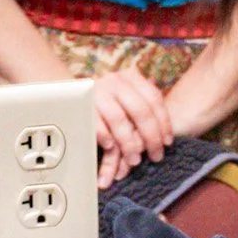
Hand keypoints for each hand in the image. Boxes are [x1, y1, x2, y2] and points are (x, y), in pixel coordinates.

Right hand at [93, 69, 173, 188]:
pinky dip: (106, 138)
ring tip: (135, 160)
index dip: (164, 122)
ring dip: (129, 143)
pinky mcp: (81, 106)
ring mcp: (97, 92)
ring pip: (120, 120)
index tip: (167, 142)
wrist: (69, 94)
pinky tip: (111, 148)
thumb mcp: (125, 99)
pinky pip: (97, 125)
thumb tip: (164, 135)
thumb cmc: (105, 102)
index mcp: (130, 77)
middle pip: (141, 110)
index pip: (154, 99)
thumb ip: (142, 110)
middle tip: (155, 156)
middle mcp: (115, 81)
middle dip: (151, 136)